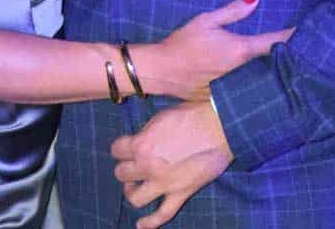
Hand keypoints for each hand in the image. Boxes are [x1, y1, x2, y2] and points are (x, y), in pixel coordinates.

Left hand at [111, 100, 232, 227]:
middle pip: (121, 173)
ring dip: (133, 192)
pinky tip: (140, 225)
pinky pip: (162, 215)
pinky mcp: (180, 194)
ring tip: (137, 186)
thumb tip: (140, 141)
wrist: (219, 127)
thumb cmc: (192, 116)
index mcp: (142, 144)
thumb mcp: (161, 117)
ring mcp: (164, 183)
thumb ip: (146, 133)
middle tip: (134, 164)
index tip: (127, 147)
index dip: (121, 148)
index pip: (116, 150)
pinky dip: (150, 222)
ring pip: (134, 198)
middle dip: (126, 168)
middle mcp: (148, 166)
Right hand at [135, 0, 292, 100]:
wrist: (161, 70)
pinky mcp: (227, 99)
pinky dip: (257, 86)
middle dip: (288, 58)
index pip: (275, 42)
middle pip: (273, 66)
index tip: (309, 34)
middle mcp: (242, 72)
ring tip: (292, 69)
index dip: (293, 37)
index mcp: (240, 50)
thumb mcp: (206, 20)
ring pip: (262, 81)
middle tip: (306, 52)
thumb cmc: (182, 43)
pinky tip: (265, 85)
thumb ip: (233, 11)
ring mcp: (236, 88)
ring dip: (275, 74)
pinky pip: (248, 91)